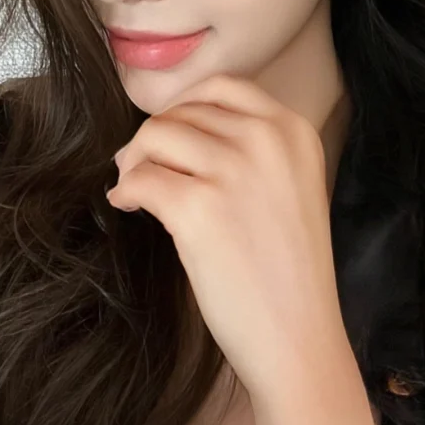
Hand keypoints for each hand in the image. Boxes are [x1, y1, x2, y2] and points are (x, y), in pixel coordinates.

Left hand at [106, 73, 352, 405]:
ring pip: (155, 136)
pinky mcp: (199, 208)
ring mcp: (233, 171)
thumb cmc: (289, 271)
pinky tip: (129, 207)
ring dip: (135, 162)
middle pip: (181, 112)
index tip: (170, 138)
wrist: (298, 336)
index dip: (184, 108)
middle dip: (153, 140)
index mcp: (293, 131)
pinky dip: (126, 191)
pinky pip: (140, 179)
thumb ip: (250, 149)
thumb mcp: (289, 187)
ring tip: (135, 190)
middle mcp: (266, 140)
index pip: (222, 87)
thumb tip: (175, 128)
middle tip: (140, 170)